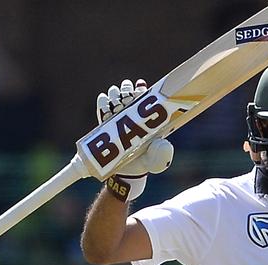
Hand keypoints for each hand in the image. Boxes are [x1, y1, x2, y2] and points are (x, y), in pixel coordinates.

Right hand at [96, 79, 173, 200]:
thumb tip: (164, 144)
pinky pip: (104, 109)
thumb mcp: (157, 161)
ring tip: (117, 97)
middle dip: (128, 90)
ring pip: (117, 100)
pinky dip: (104, 103)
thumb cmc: (144, 166)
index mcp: (148, 122)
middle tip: (127, 92)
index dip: (143, 91)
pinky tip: (106, 101)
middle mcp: (134, 119)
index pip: (146, 101)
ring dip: (116, 94)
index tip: (140, 87)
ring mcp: (120, 121)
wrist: (125, 175)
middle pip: (130, 96)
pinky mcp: (106, 126)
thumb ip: (162, 154)